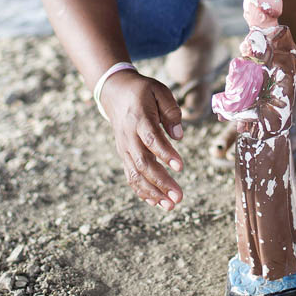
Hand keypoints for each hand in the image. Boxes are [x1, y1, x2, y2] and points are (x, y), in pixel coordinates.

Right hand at [99, 70, 184, 209]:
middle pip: (143, 162)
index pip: (152, 139)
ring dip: (152, 191)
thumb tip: (179, 137)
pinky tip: (157, 201)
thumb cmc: (142, 91)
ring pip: (135, 174)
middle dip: (161, 181)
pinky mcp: (124, 155)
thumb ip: (171, 111)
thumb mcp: (160, 91)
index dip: (165, 154)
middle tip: (179, 196)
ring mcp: (124, 148)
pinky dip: (142, 190)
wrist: (115, 92)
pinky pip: (130, 175)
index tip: (180, 167)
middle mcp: (129, 136)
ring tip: (171, 205)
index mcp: (139, 118)